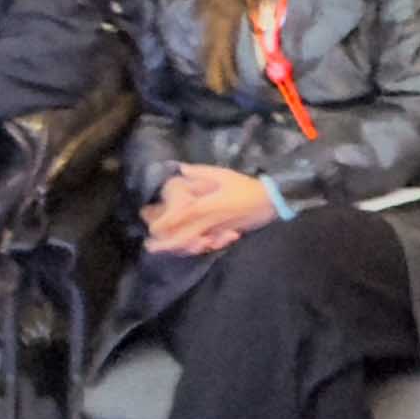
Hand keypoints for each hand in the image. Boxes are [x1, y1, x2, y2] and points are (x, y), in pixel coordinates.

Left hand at [147, 163, 282, 255]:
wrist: (269, 202)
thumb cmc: (245, 187)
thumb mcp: (222, 174)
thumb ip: (199, 172)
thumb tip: (180, 168)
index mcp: (206, 206)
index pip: (181, 217)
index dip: (165, 223)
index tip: (152, 227)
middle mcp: (209, 222)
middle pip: (183, 236)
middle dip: (166, 244)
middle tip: (150, 248)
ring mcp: (216, 232)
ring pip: (193, 243)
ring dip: (177, 248)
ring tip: (162, 250)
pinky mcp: (224, 236)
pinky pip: (205, 245)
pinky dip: (194, 248)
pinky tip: (185, 249)